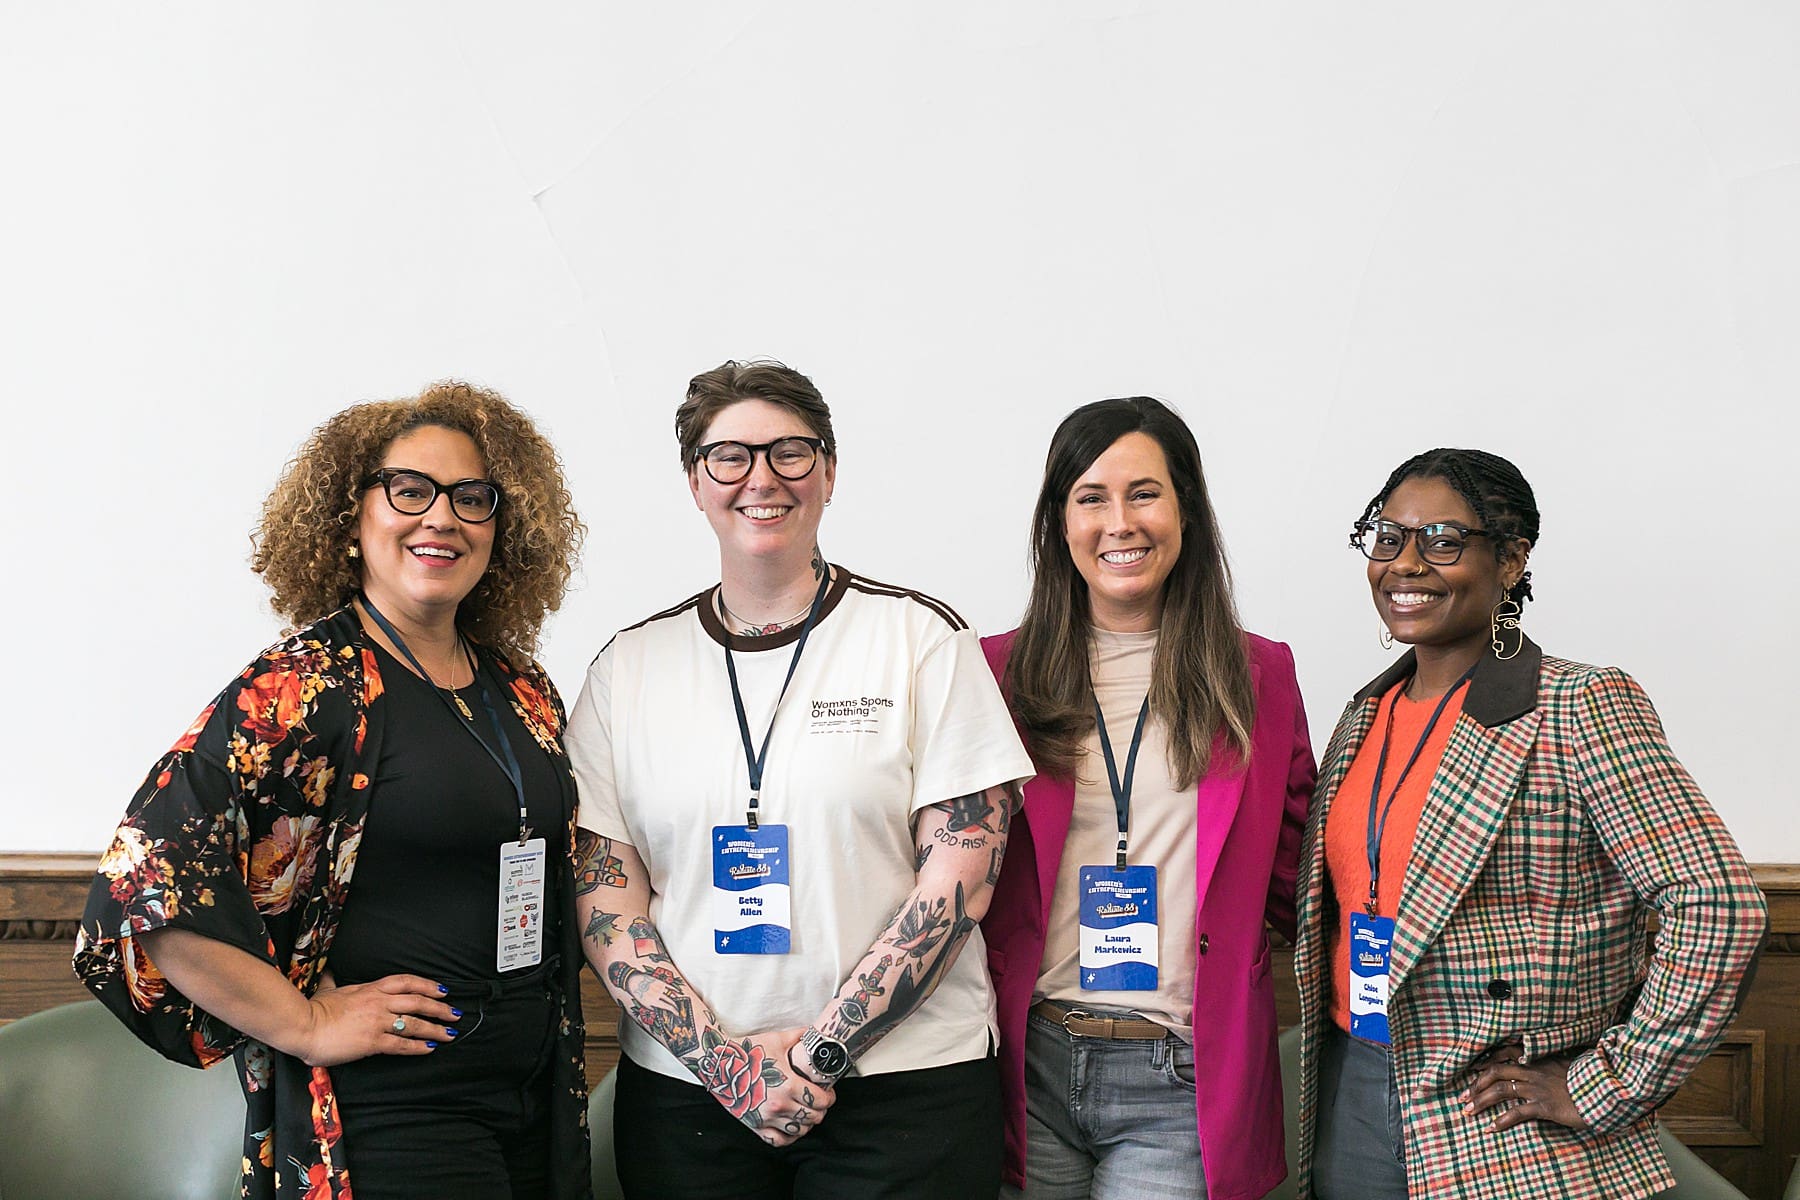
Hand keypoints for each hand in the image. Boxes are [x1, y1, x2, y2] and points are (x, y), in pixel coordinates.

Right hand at [297, 970, 459, 1066]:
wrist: (302, 1025)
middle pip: (418, 1001)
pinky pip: (401, 1044)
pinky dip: (418, 1046)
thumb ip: (334, 981)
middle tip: (455, 1013)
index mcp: (370, 988)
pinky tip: (429, 1048)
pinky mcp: (372, 1042)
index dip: (427, 985)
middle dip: (440, 1007)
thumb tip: (331, 973)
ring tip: (450, 1033)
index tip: (442, 990)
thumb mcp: (328, 989)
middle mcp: (378, 1002)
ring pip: (414, 1022)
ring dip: (435, 1028)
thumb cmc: (312, 1009)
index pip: (406, 982)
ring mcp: (377, 1021)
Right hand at [704, 1027, 834, 1146]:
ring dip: (807, 1124)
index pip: (820, 1101)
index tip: (829, 1094)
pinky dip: (789, 1137)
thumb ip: (801, 1036)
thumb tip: (818, 1033)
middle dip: (821, 1110)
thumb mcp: (778, 1040)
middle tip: (820, 1102)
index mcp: (788, 1084)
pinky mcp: (755, 1126)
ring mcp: (767, 1118)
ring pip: (799, 1131)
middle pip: (813, 1118)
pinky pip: (779, 1141)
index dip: (829, 1098)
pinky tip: (791, 1127)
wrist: (720, 1064)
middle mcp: (779, 1105)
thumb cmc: (748, 1051)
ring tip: (807, 1113)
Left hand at [1461, 1042, 1589, 1130]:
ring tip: (1468, 1111)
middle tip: (1463, 1097)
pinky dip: (1501, 1120)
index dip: (1486, 1061)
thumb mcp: (1567, 1066)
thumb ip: (1550, 1065)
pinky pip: (1517, 1112)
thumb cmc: (1587, 1080)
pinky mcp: (1545, 1105)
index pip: (1504, 1053)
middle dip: (1476, 1084)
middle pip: (1495, 1072)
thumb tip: (1538, 1067)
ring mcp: (1538, 1088)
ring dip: (1481, 1100)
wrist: (1606, 1090)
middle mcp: (1534, 1071)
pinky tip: (1492, 1127)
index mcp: (1538, 1060)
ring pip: (1500, 1090)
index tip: (1473, 1070)